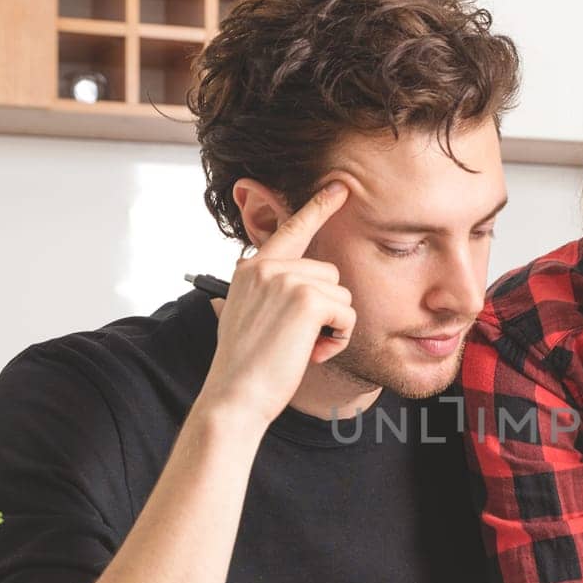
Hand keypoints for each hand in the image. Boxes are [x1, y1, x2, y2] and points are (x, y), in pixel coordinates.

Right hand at [198, 181, 353, 429]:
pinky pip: (347, 314)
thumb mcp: (250, 315)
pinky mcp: (307, 298)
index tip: (339, 187)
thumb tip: (306, 286)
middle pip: (330, 274)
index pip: (290, 228)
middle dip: (327, 311)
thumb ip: (272, 291)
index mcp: (251, 268)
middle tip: (299, 340)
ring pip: (341, 294)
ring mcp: (285, 279)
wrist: (235, 395)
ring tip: (302, 347)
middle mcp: (266, 266)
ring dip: (332, 326)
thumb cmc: (247, 365)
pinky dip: (338, 338)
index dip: (317, 206)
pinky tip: (311, 352)